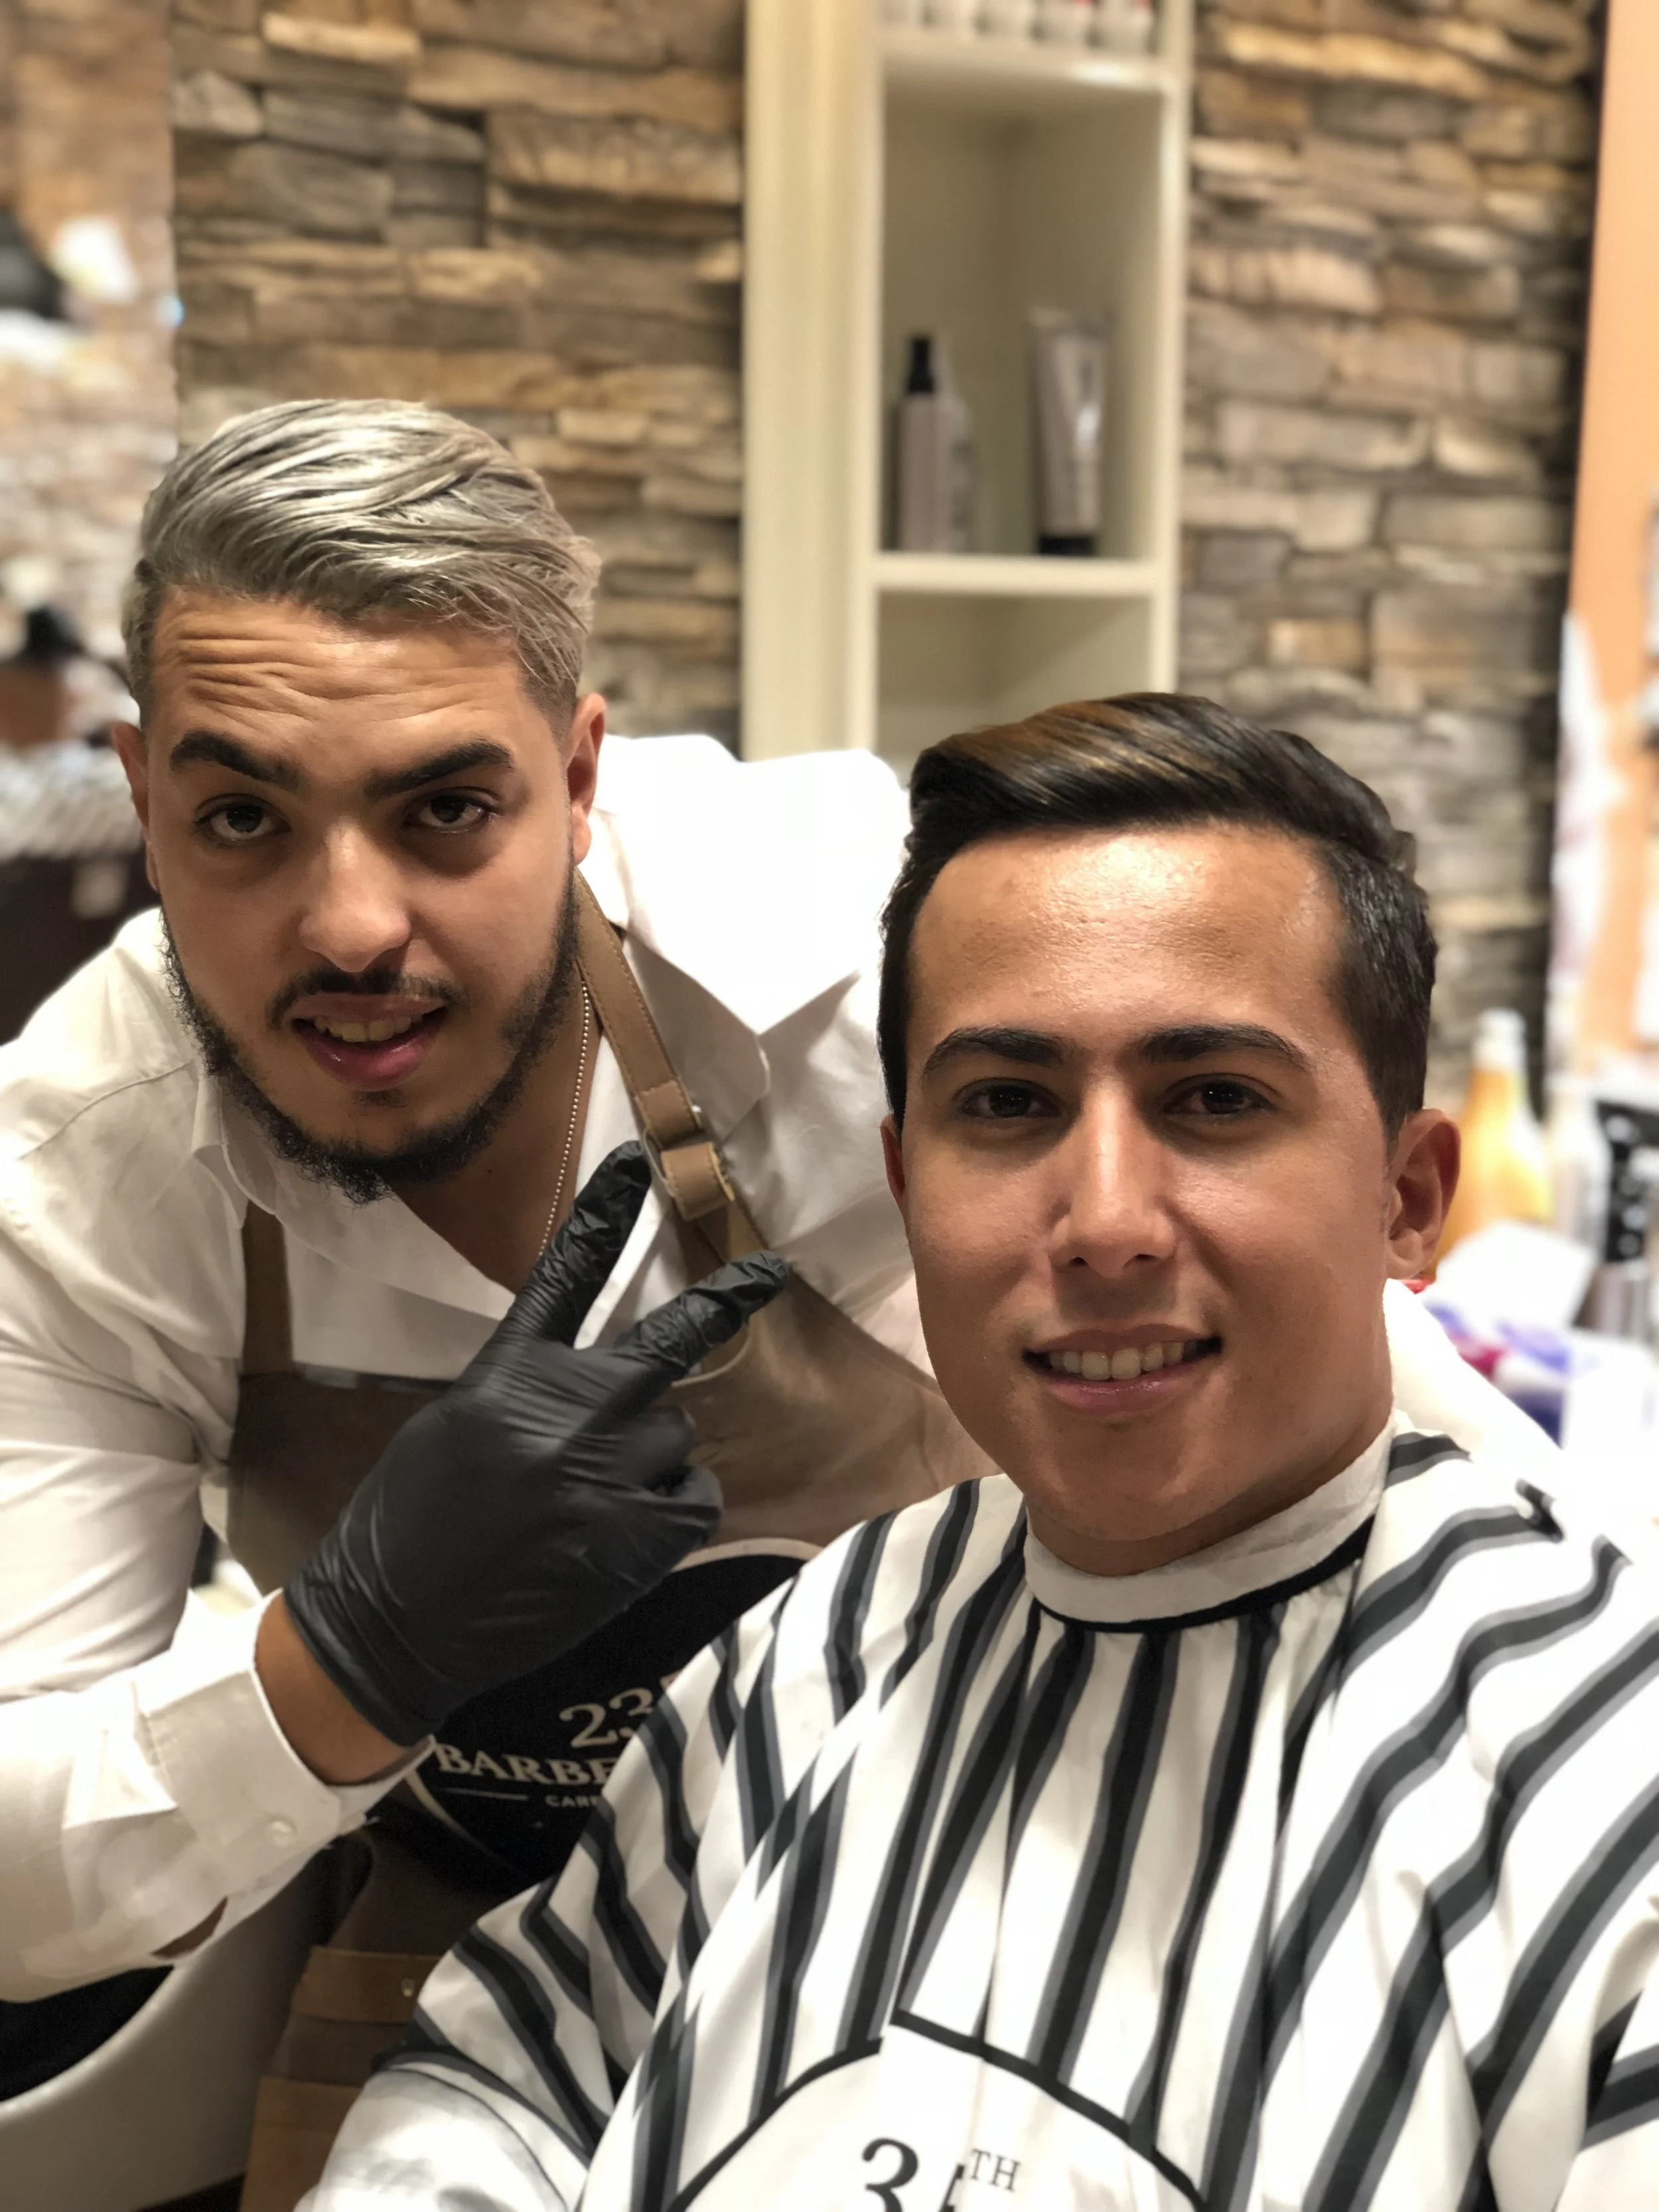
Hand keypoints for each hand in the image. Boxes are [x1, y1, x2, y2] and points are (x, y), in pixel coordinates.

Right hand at [282, 1144, 788, 1746]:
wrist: (391, 1626)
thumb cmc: (407, 1528)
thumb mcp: (453, 1428)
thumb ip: (524, 1393)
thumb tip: (581, 1387)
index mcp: (508, 1375)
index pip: (567, 1273)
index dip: (605, 1213)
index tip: (638, 1162)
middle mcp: (567, 1412)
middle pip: (670, 1341)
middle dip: (726, 1303)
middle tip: (771, 1275)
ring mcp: (609, 1474)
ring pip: (678, 1435)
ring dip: (655, 1460)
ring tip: (598, 1502)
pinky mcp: (638, 1538)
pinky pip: (696, 1499)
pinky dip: (675, 1512)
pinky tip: (629, 1536)